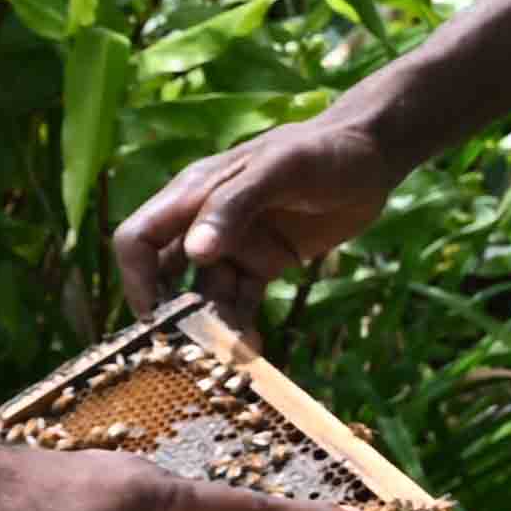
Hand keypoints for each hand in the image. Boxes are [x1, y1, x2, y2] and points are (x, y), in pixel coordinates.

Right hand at [109, 110, 402, 328]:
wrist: (373, 154)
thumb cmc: (322, 152)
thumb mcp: (278, 170)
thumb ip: (233, 206)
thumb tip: (194, 253)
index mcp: (193, 194)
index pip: (139, 238)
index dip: (137, 277)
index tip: (156, 318)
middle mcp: (204, 223)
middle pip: (165, 275)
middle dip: (172, 315)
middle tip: (191, 353)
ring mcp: (234, 246)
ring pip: (206, 296)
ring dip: (212, 328)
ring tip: (231, 358)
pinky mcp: (264, 264)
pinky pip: (241, 302)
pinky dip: (242, 327)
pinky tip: (253, 351)